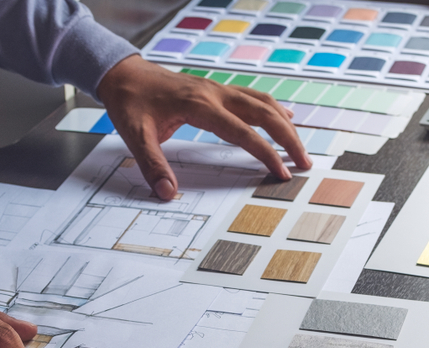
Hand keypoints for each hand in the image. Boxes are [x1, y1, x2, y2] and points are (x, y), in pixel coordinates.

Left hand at [97, 55, 312, 200]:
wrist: (123, 73)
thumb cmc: (130, 102)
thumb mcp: (135, 136)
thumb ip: (152, 166)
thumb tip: (167, 193)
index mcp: (200, 105)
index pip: (243, 132)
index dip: (266, 153)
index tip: (282, 172)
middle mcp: (215, 93)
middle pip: (264, 113)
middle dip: (288, 138)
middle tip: (305, 162)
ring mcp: (218, 89)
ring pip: (263, 102)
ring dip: (284, 124)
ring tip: (300, 146)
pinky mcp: (216, 90)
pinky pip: (252, 97)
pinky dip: (272, 109)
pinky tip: (283, 117)